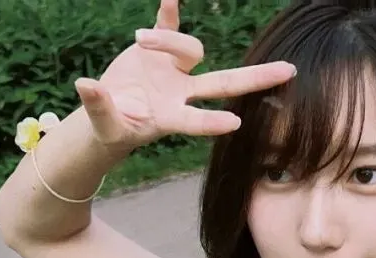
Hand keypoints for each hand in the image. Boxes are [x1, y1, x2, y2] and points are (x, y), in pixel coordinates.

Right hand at [74, 0, 295, 152]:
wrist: (108, 111)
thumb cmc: (110, 126)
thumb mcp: (102, 123)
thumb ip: (97, 105)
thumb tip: (86, 86)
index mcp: (169, 117)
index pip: (195, 120)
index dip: (211, 122)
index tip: (234, 124)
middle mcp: (181, 93)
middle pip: (226, 84)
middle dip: (257, 79)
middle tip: (289, 72)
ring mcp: (175, 71)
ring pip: (190, 49)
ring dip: (169, 39)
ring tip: (140, 41)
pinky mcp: (160, 51)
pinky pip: (169, 25)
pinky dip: (170, 12)